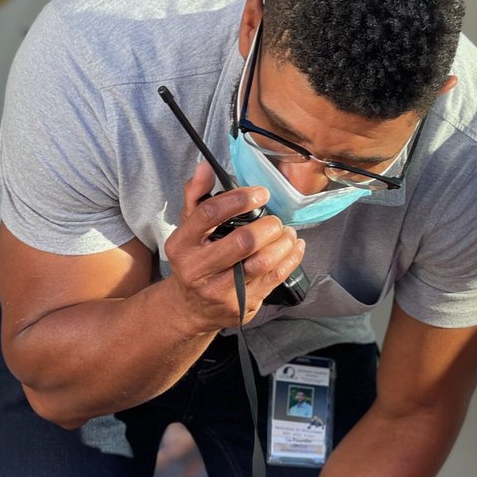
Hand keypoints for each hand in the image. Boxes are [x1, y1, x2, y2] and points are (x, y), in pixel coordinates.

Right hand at [164, 162, 306, 333]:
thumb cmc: (194, 260)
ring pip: (262, 263)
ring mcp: (220, 291)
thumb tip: (206, 167)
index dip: (238, 199)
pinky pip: (275, 278)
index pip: (209, 214)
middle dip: (267, 226)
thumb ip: (196, 196)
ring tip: (287, 232)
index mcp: (182, 245)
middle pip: (242, 242)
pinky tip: (294, 247)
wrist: (192, 309)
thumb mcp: (188, 229)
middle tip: (276, 219)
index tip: (260, 194)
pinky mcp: (242, 304)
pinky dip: (290, 259)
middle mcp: (198, 269)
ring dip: (282, 243)